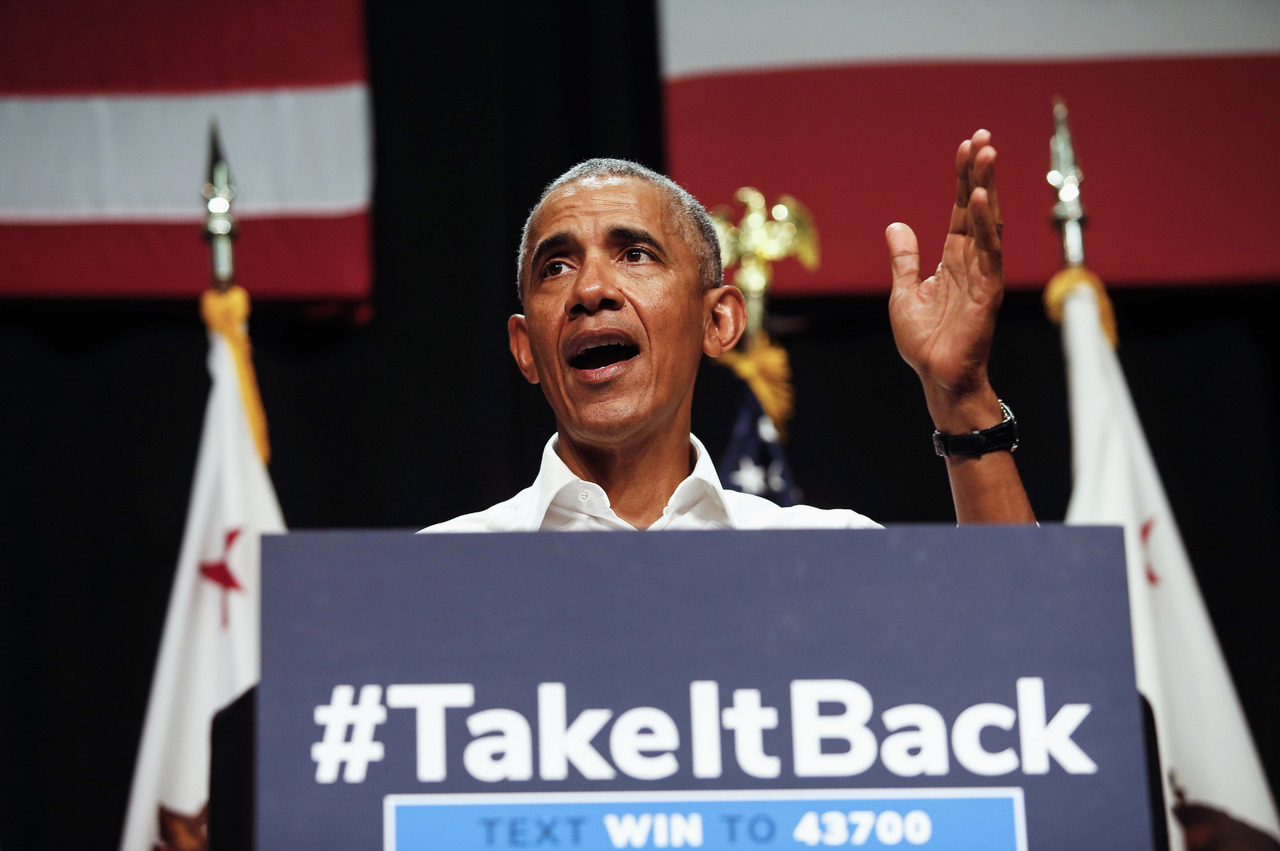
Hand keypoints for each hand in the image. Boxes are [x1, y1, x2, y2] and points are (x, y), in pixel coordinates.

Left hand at [887, 129, 1003, 429]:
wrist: (937, 376)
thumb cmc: (925, 341)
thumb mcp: (904, 293)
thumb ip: (904, 259)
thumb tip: (896, 225)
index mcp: (952, 259)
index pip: (961, 210)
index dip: (963, 178)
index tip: (966, 146)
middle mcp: (971, 261)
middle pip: (977, 209)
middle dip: (979, 173)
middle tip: (982, 137)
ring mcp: (982, 275)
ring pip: (987, 223)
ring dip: (986, 189)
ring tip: (986, 155)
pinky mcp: (987, 292)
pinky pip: (988, 253)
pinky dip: (985, 225)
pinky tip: (981, 200)